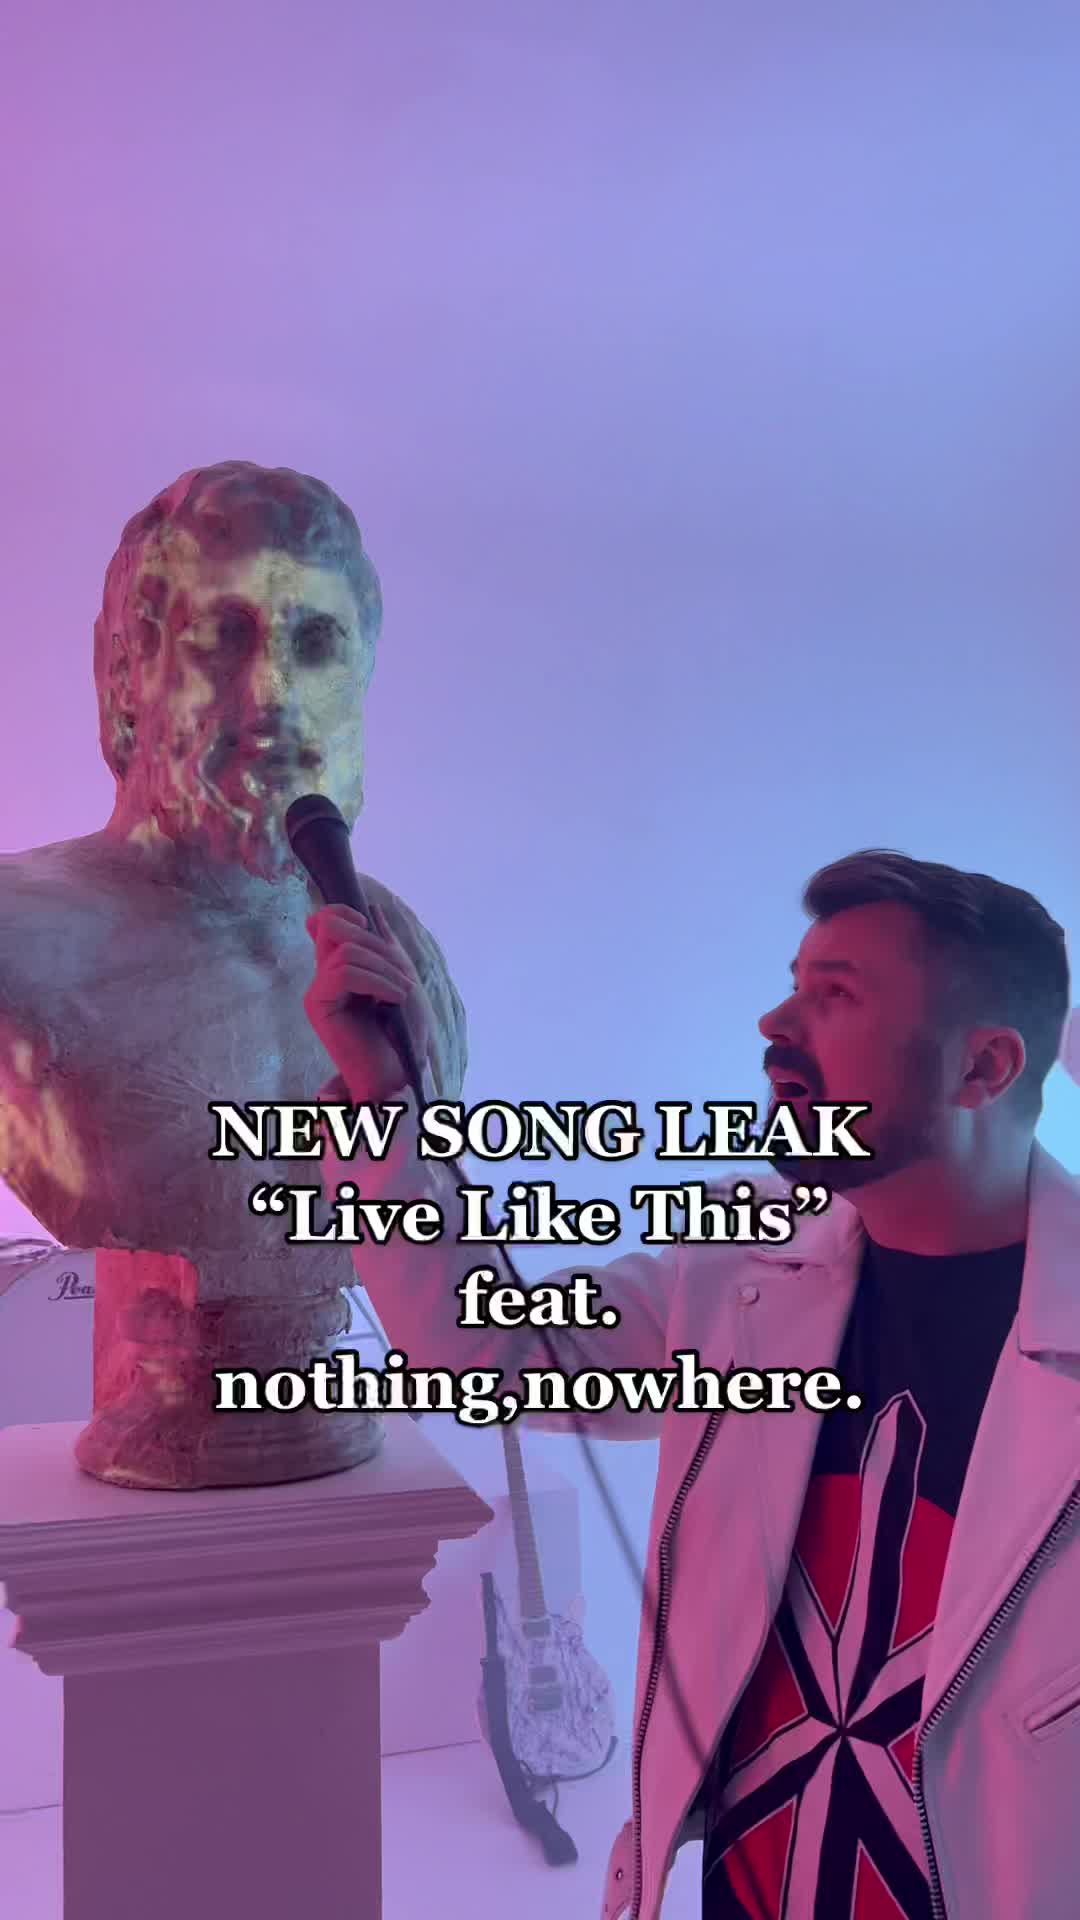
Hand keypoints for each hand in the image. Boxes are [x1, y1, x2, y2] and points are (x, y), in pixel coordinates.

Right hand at [304, 901, 429, 1102]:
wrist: (400, 1072)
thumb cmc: (404, 1032)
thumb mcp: (401, 977)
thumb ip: (385, 945)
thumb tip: (374, 910)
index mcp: (341, 966)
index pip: (325, 920)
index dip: (345, 913)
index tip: (371, 932)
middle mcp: (324, 975)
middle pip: (333, 927)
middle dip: (376, 945)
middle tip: (400, 978)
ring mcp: (319, 991)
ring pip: (346, 953)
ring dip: (384, 969)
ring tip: (401, 995)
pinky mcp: (318, 1005)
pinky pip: (344, 973)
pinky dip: (377, 981)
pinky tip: (393, 1000)